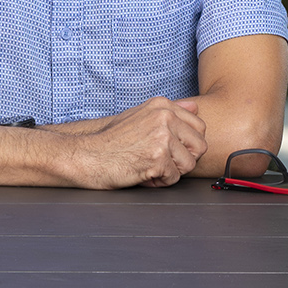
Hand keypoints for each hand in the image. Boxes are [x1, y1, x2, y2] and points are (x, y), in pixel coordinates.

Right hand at [63, 96, 206, 188]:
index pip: (200, 127)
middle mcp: (165, 117)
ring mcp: (161, 136)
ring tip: (148, 166)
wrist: (87, 155)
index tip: (168, 149)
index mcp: (163, 106)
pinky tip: (142, 173)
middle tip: (159, 160)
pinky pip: (173, 178)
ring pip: (189, 165)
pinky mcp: (157, 157)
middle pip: (199, 146)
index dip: (186, 144)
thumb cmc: (111, 140)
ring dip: (170, 172)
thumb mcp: (140, 115)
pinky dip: (158, 182)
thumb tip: (196, 105)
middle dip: (183, 159)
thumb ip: (169, 110)